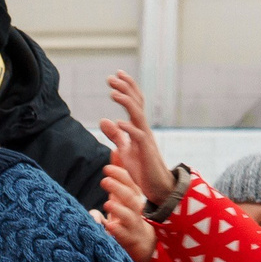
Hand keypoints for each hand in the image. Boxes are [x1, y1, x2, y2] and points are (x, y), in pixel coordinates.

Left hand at [100, 165, 155, 261]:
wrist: (139, 242)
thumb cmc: (127, 213)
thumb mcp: (121, 193)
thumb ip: (117, 175)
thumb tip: (115, 149)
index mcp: (132, 197)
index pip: (130, 183)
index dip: (120, 175)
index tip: (106, 168)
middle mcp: (135, 210)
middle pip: (131, 197)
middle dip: (119, 188)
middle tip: (104, 181)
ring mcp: (133, 225)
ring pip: (130, 216)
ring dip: (118, 209)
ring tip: (107, 203)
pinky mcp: (129, 239)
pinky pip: (124, 235)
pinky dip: (117, 231)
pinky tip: (109, 226)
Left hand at [103, 72, 175, 199]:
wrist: (157, 187)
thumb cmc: (142, 168)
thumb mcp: (125, 149)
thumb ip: (115, 135)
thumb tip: (103, 119)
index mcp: (139, 128)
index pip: (134, 102)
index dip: (127, 88)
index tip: (116, 74)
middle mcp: (144, 129)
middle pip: (136, 103)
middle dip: (125, 88)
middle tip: (111, 77)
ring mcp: (146, 139)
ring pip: (138, 115)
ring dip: (126, 102)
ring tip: (112, 93)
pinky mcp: (146, 152)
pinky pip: (138, 136)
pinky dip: (128, 128)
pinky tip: (118, 122)